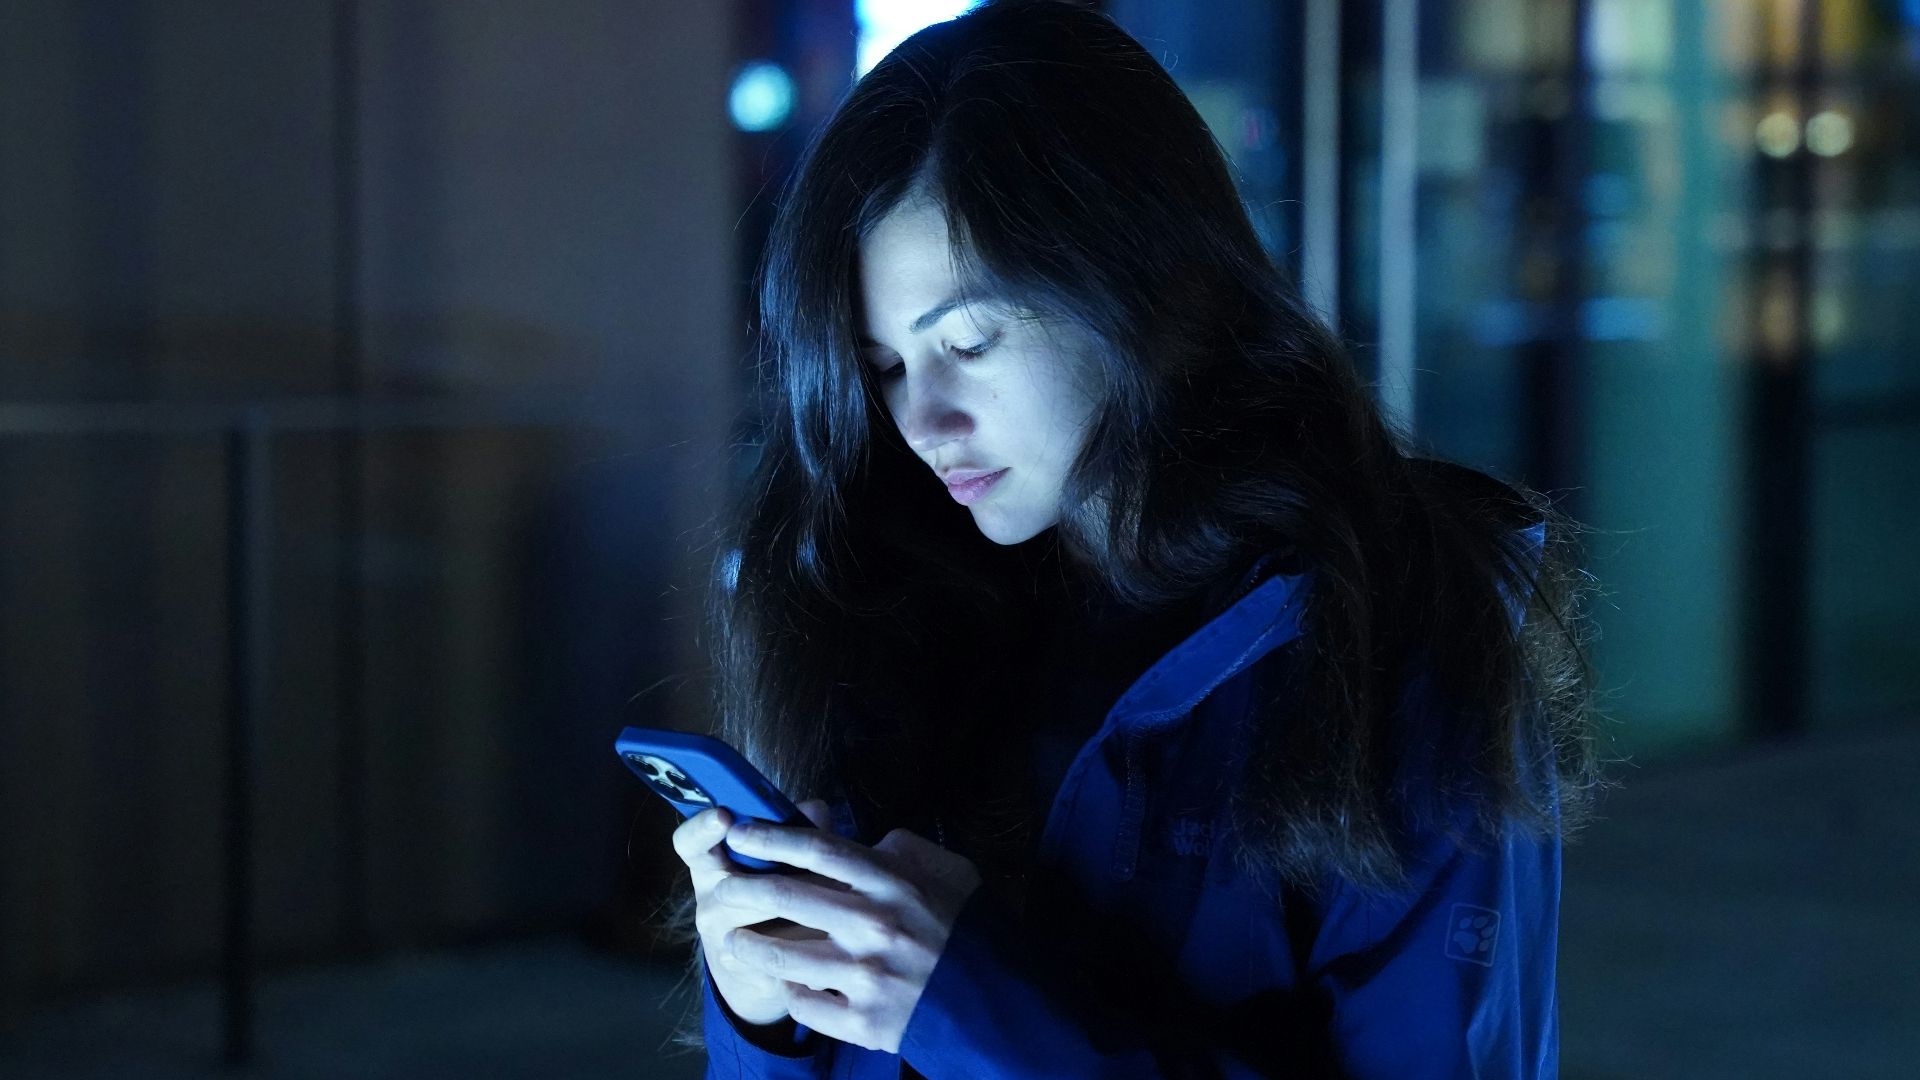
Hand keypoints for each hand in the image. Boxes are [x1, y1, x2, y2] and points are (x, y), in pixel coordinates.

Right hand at [676, 799, 849, 1029]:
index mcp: (711, 865)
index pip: (690, 843)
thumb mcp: (780, 861)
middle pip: (734, 884)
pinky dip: (806, 946)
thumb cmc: (774, 895)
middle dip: (777, 878)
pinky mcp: (742, 971)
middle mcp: (708, 901)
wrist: (762, 969)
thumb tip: (814, 810)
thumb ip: (797, 832)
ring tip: (831, 908)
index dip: (701, 829)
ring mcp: (720, 939)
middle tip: (814, 872)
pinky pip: (777, 954)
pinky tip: (826, 942)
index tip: (723, 816)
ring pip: (760, 920)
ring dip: (800, 913)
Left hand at [716, 808, 982, 1052]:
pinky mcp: (863, 1021)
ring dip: (748, 946)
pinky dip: (791, 993)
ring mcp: (866, 977)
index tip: (738, 831)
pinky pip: (803, 1004)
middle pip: (785, 896)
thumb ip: (905, 851)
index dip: (771, 836)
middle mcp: (873, 926)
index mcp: (892, 884)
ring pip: (780, 957)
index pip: (817, 849)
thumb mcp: (951, 873)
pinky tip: (788, 985)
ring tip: (735, 941)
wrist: (997, 1005)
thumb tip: (868, 840)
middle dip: (741, 887)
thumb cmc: (969, 931)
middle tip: (722, 887)